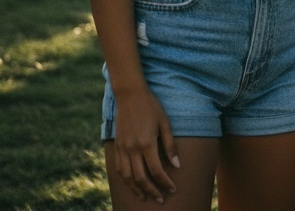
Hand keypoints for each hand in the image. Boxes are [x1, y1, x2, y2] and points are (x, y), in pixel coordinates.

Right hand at [112, 86, 179, 202]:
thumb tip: (177, 165)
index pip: (156, 171)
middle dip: (152, 191)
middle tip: (161, 199)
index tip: (173, 189)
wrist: (130, 95)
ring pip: (128, 178)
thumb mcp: (165, 122)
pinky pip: (119, 169)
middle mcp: (132, 149)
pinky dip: (126, 181)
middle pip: (141, 178)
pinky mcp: (117, 147)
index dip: (165, 182)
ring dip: (137, 190)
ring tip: (146, 197)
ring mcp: (122, 149)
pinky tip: (132, 184)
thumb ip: (170, 145)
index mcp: (146, 143)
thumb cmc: (151, 106)